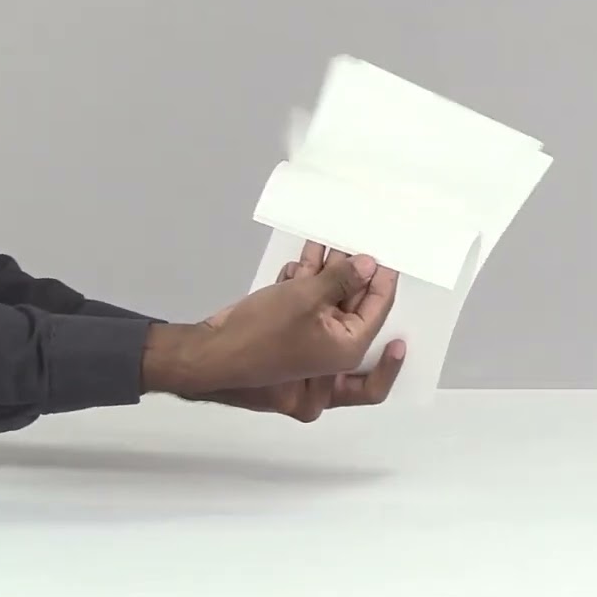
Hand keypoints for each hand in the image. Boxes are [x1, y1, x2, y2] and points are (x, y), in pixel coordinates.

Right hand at [189, 242, 405, 420]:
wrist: (211, 354)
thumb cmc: (262, 334)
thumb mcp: (307, 297)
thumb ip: (342, 279)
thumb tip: (368, 265)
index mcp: (348, 351)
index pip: (378, 311)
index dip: (383, 280)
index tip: (385, 257)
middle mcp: (334, 352)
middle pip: (354, 307)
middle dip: (352, 275)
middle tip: (354, 244)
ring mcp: (311, 345)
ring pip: (328, 303)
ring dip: (326, 273)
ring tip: (327, 242)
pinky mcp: (289, 336)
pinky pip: (306, 308)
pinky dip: (304, 285)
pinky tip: (302, 262)